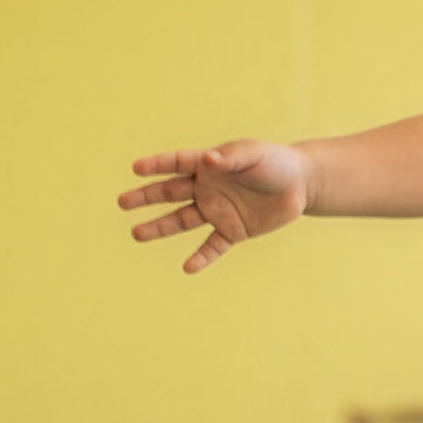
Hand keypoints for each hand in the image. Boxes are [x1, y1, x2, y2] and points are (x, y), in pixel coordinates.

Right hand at [119, 140, 311, 274]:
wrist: (300, 185)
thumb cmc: (274, 162)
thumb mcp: (253, 154)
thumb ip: (230, 158)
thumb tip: (207, 159)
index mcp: (207, 165)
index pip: (176, 164)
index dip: (157, 165)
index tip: (136, 168)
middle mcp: (206, 188)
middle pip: (170, 194)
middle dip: (146, 198)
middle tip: (122, 202)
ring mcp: (217, 211)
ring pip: (182, 221)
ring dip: (160, 228)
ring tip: (137, 234)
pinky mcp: (233, 231)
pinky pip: (213, 246)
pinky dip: (202, 258)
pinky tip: (188, 268)